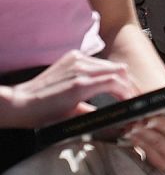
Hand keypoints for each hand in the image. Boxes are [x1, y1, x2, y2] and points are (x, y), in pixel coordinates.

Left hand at [0, 50, 138, 128]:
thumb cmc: (43, 113)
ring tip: (121, 88)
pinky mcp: (73, 56)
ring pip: (110, 64)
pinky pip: (97, 60)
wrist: (21, 102)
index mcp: (81, 85)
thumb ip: (96, 113)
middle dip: (129, 84)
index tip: (133, 101)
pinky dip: (104, 70)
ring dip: (119, 76)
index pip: (117, 82)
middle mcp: (81, 69)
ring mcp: (77, 60)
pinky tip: (102, 79)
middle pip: (119, 70)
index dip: (129, 92)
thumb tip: (114, 116)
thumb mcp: (72, 117)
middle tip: (132, 95)